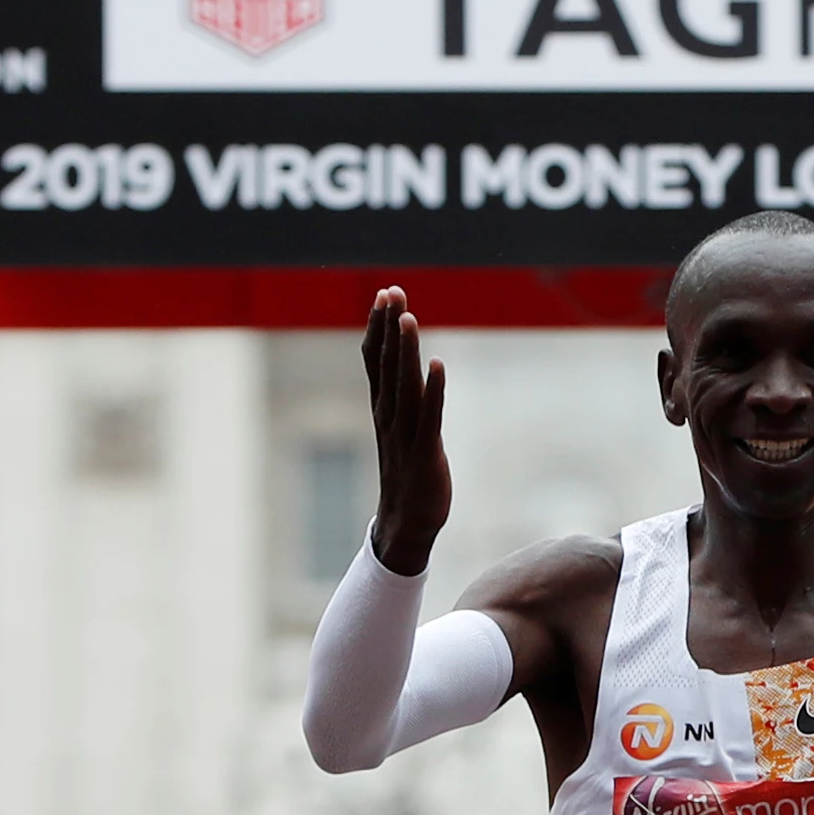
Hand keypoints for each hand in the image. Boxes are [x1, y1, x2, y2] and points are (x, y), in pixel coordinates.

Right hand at [361, 287, 450, 574]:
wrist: (406, 523)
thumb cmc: (407, 473)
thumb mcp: (400, 430)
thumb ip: (400, 398)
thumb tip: (402, 367)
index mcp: (382, 409)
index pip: (375, 360)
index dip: (379, 326)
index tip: (384, 294)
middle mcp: (389, 417)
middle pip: (386, 365)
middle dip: (389, 327)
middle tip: (392, 291)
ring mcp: (405, 435)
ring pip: (403, 385)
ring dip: (406, 351)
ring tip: (408, 317)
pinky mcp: (425, 452)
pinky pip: (429, 417)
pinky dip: (433, 390)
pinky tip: (438, 365)